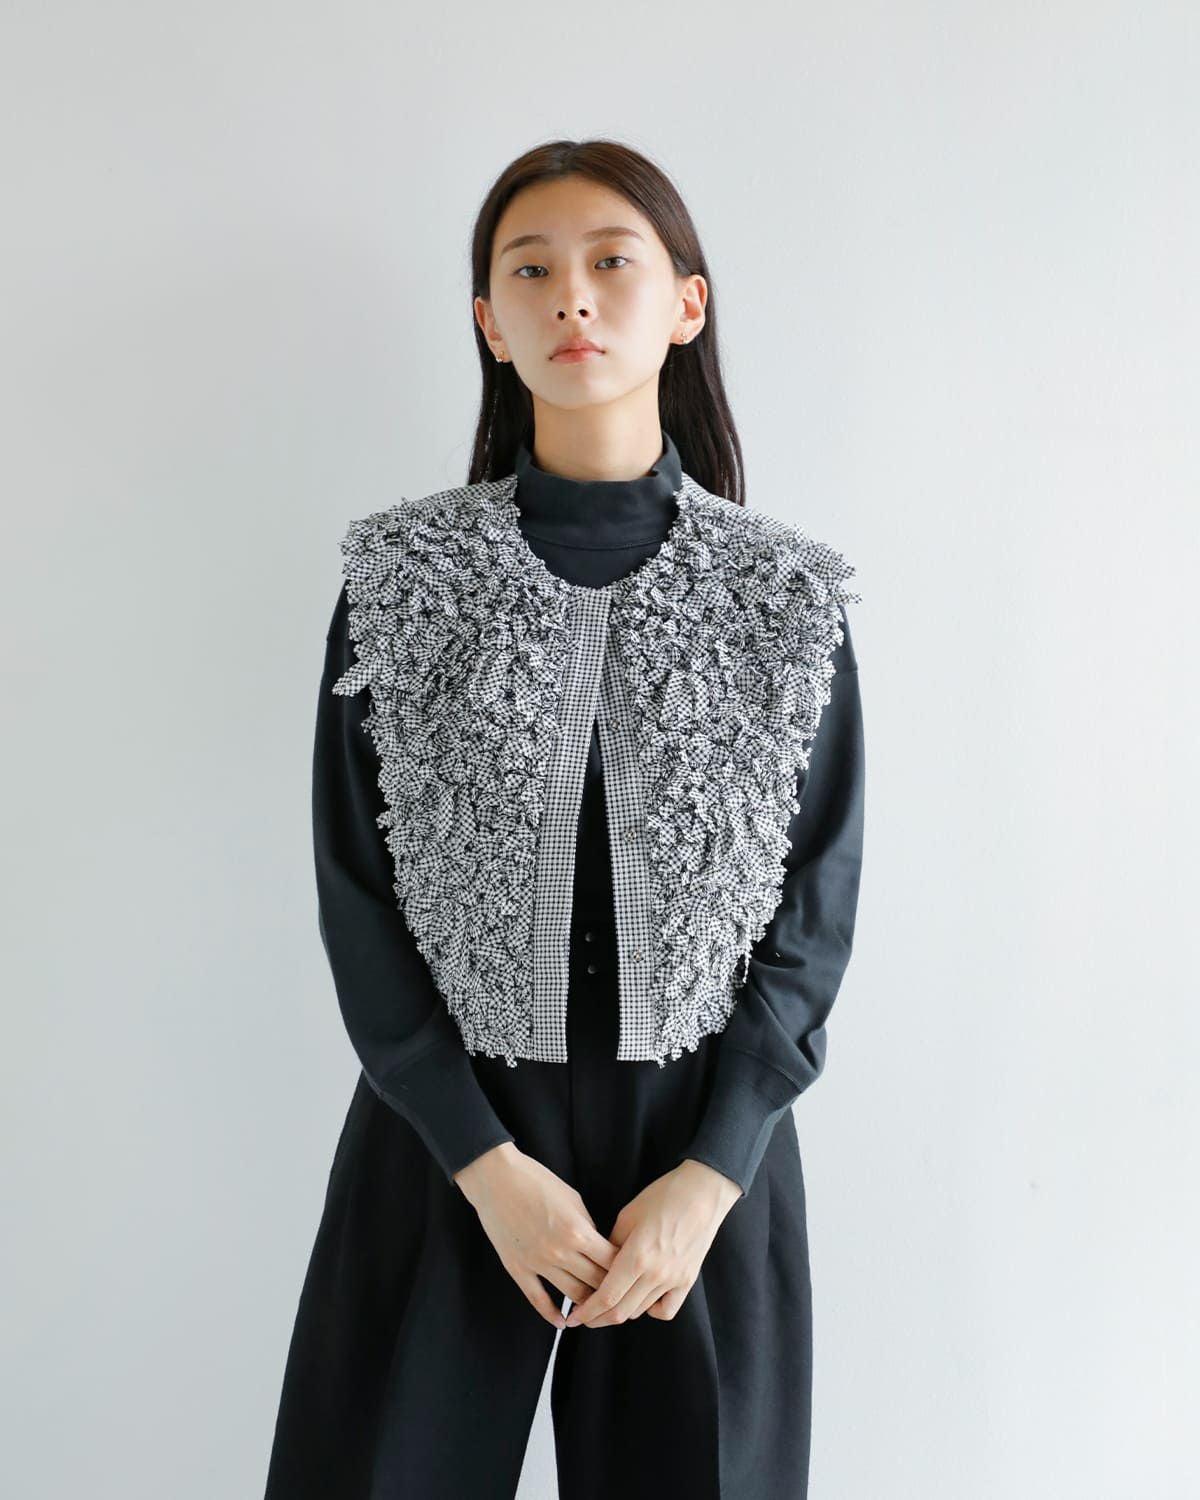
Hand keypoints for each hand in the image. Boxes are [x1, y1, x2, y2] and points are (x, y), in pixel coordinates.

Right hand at [454, 1142, 618, 1330]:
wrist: (496, 1178)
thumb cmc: (536, 1181)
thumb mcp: (572, 1198)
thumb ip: (587, 1226)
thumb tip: (597, 1247)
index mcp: (578, 1231)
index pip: (611, 1262)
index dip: (624, 1269)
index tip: (630, 1274)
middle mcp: (560, 1251)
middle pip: (595, 1281)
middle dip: (610, 1289)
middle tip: (619, 1295)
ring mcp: (537, 1263)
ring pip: (572, 1294)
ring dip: (586, 1304)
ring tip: (596, 1309)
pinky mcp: (517, 1269)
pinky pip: (538, 1299)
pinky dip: (552, 1314)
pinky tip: (563, 1322)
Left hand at [563, 1159, 742, 1328]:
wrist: (701, 1192)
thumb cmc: (662, 1197)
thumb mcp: (627, 1217)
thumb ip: (611, 1247)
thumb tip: (600, 1266)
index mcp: (637, 1257)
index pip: (606, 1297)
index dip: (587, 1312)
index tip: (573, 1317)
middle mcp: (656, 1274)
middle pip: (621, 1311)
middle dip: (598, 1318)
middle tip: (584, 1317)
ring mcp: (674, 1280)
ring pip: (640, 1311)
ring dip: (620, 1313)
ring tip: (607, 1306)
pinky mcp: (688, 1280)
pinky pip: (666, 1309)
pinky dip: (651, 1310)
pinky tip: (642, 1300)